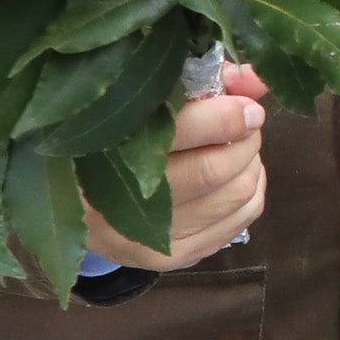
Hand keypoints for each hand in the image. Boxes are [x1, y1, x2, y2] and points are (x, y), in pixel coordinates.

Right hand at [85, 61, 269, 270]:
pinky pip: (239, 220)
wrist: (82, 205)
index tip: (248, 107)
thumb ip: (205, 84)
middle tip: (245, 123)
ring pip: (234, 196)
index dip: (224, 116)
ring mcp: (148, 238)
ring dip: (250, 165)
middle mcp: (119, 202)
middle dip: (244, 140)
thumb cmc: (122, 136)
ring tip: (238, 147)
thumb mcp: (151, 100)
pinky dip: (250, 192)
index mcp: (102, 148)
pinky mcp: (173, 258)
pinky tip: (234, 176)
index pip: (178, 133)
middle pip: (214, 169)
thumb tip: (257, 81)